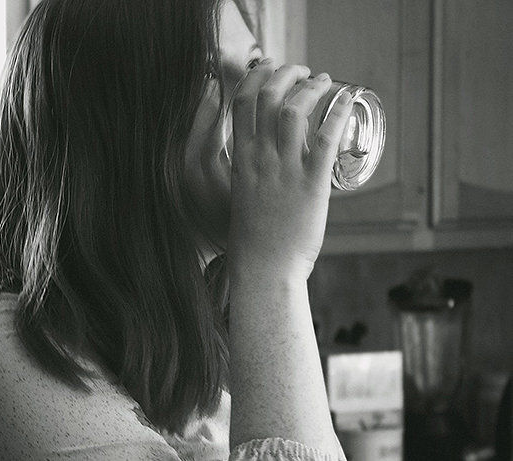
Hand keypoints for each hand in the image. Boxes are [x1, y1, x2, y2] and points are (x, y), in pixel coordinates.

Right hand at [227, 61, 352, 279]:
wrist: (264, 267)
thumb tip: (272, 157)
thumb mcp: (243, 195)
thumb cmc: (253, 238)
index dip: (255, 77)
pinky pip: (325, 139)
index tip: (267, 68)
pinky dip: (337, 113)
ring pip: (294, 111)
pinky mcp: (312, 184)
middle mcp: (260, 158)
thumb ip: (254, 172)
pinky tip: (347, 100)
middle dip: (285, 73)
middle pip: (267, 97)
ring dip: (310, 87)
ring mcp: (285, 170)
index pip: (241, 103)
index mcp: (241, 159)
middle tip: (300, 70)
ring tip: (323, 80)